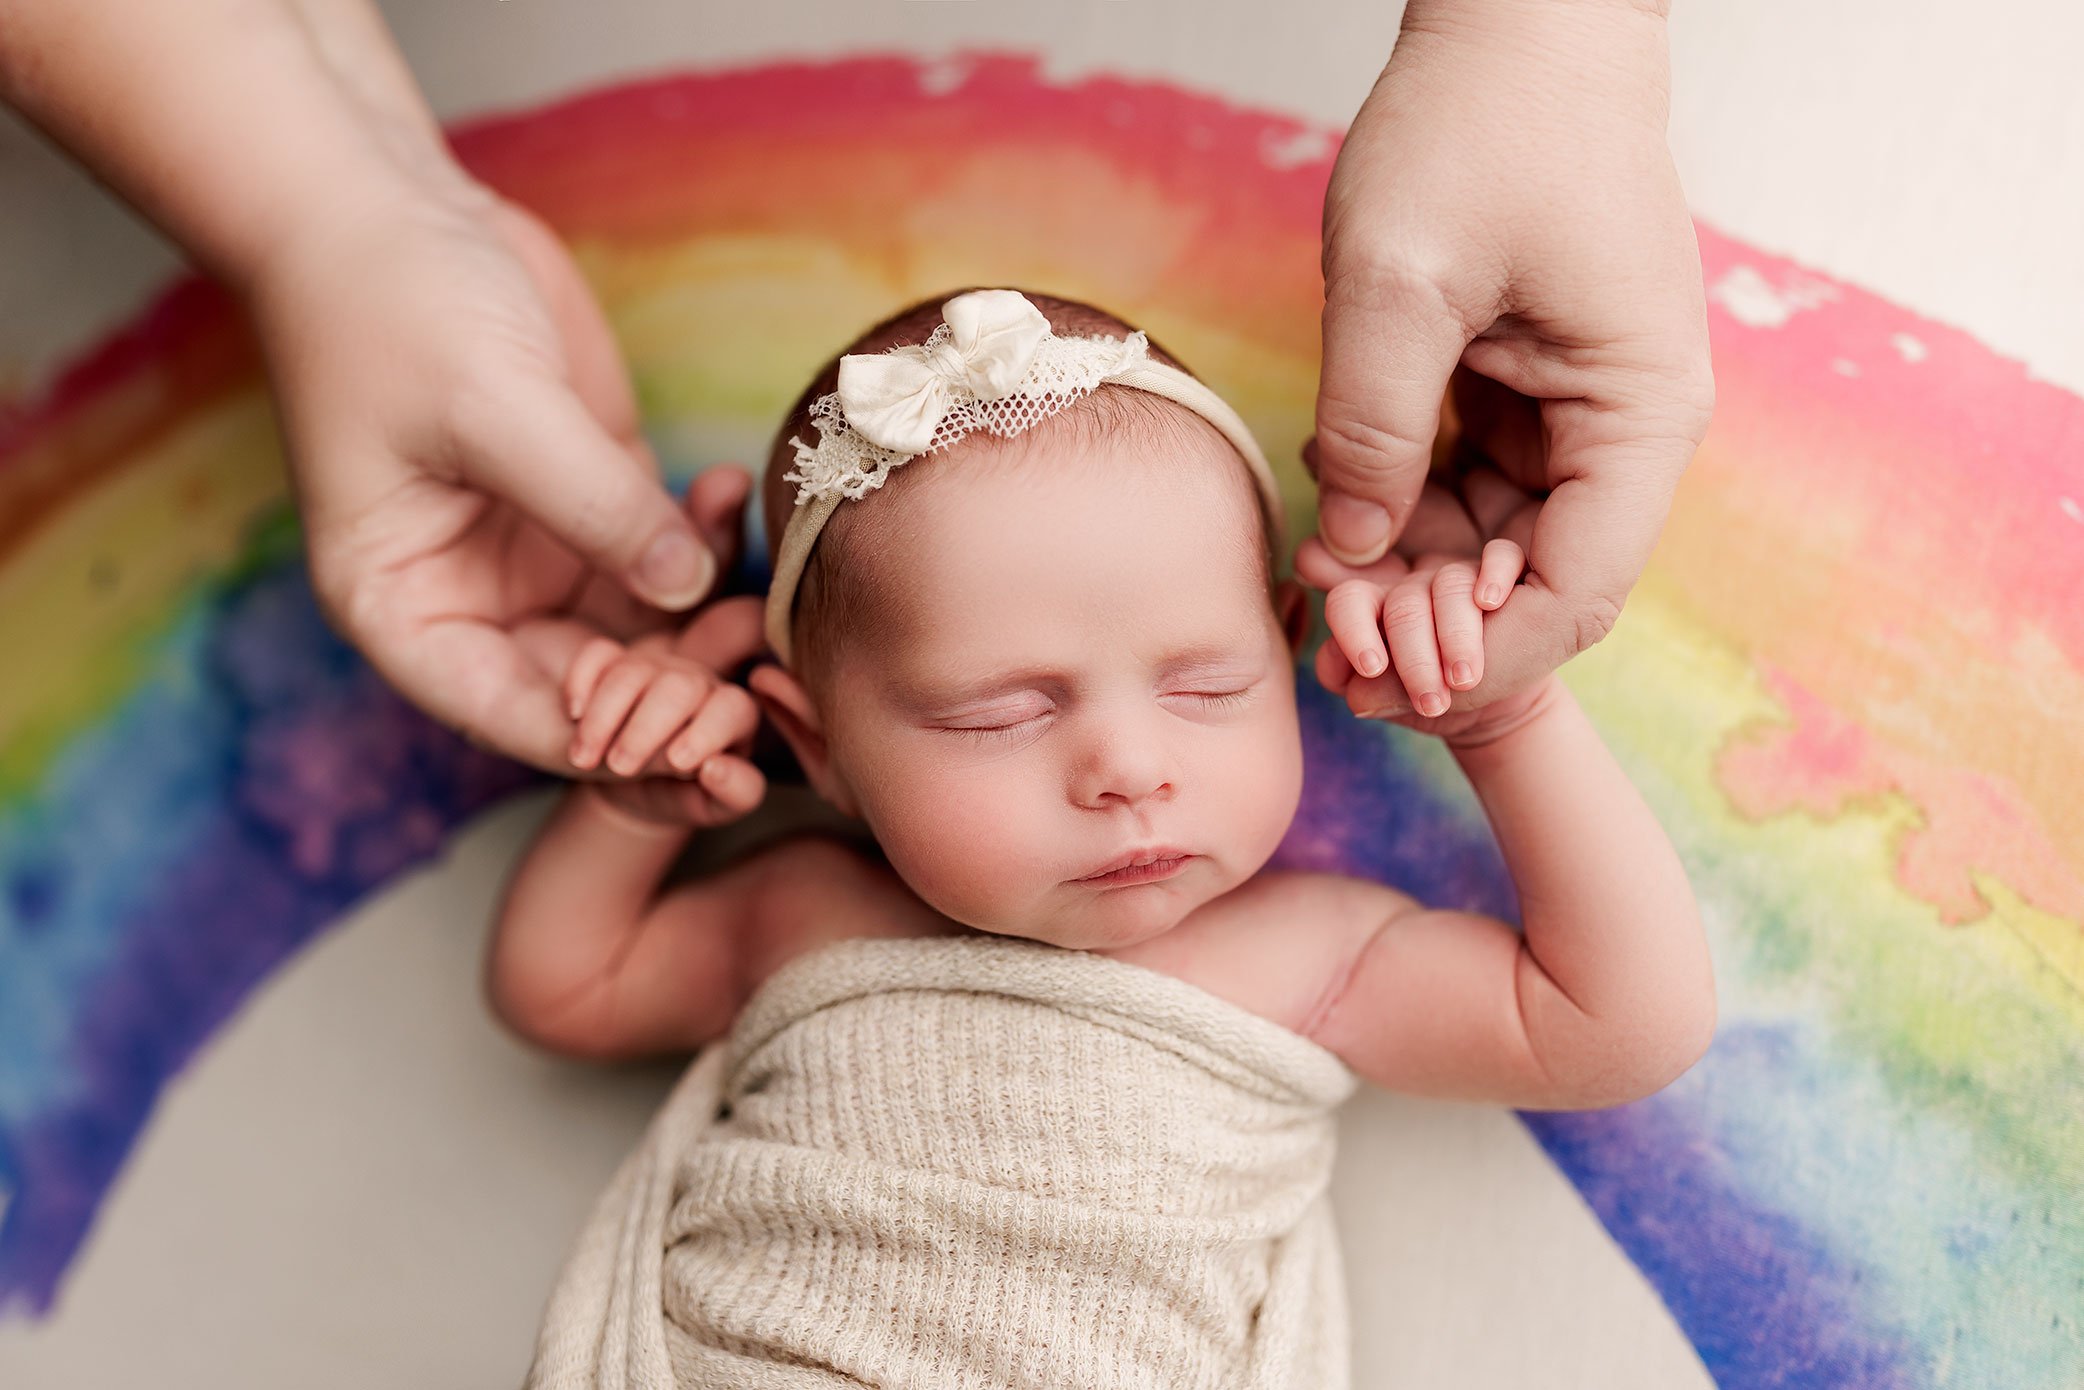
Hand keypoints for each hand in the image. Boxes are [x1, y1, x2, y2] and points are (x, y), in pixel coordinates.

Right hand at [244, 175, 720, 770]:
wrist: (388, 208)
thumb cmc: (392, 308)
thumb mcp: (492, 409)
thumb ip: (594, 508)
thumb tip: (689, 591)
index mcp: (406, 611)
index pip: (516, 716)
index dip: (608, 741)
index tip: (696, 744)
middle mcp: (474, 600)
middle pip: (592, 690)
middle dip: (675, 692)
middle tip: (751, 672)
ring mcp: (542, 553)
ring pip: (645, 632)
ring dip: (707, 620)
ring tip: (757, 593)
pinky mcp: (595, 499)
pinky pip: (670, 552)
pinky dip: (711, 537)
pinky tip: (734, 491)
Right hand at [563, 595, 769, 825]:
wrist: (628, 787)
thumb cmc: (678, 793)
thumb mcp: (708, 805)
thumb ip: (733, 793)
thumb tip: (716, 768)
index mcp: (733, 716)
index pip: (732, 708)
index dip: (707, 732)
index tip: (678, 763)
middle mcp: (697, 684)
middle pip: (678, 687)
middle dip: (644, 730)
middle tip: (619, 768)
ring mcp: (654, 667)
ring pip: (632, 672)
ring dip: (602, 718)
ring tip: (584, 759)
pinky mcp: (614, 660)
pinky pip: (598, 653)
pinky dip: (581, 682)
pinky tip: (573, 714)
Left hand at [1300, 527, 1558, 745]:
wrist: (1496, 703)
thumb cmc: (1430, 696)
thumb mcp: (1386, 699)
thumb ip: (1353, 682)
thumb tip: (1345, 676)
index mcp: (1373, 609)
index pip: (1348, 602)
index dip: (1354, 631)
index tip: (1372, 669)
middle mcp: (1412, 587)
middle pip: (1404, 606)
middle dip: (1416, 659)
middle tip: (1431, 702)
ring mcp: (1458, 577)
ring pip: (1450, 585)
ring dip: (1457, 636)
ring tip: (1464, 680)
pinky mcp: (1505, 571)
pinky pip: (1502, 554)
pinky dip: (1496, 572)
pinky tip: (1490, 601)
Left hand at [1311, 0, 1713, 715]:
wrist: (1518, 30)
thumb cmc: (1480, 126)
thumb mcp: (1402, 279)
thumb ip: (1376, 424)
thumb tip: (1354, 549)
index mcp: (1637, 420)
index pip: (1574, 597)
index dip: (1480, 663)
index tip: (1384, 692)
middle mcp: (1623, 433)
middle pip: (1536, 586)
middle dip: (1435, 630)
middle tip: (1332, 656)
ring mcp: (1576, 415)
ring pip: (1496, 546)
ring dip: (1413, 580)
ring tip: (1322, 598)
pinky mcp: (1527, 393)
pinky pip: (1472, 489)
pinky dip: (1409, 519)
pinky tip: (1340, 534)